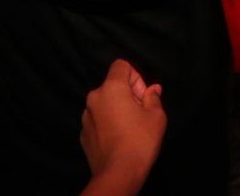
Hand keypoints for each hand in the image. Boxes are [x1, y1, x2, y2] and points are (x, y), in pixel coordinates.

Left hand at [81, 60, 166, 192]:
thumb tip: (153, 89)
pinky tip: (118, 140)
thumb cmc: (140, 140)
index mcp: (111, 88)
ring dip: (116, 110)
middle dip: (127, 96)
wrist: (118, 173)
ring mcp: (85, 116)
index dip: (136, 78)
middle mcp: (94, 98)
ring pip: (104, 104)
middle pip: (113, 86)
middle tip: (140, 115)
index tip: (142, 98)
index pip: (121, 65)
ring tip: (129, 130)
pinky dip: (107, 125)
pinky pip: (97, 121)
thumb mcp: (156, 116)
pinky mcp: (83, 134)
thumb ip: (153, 97)